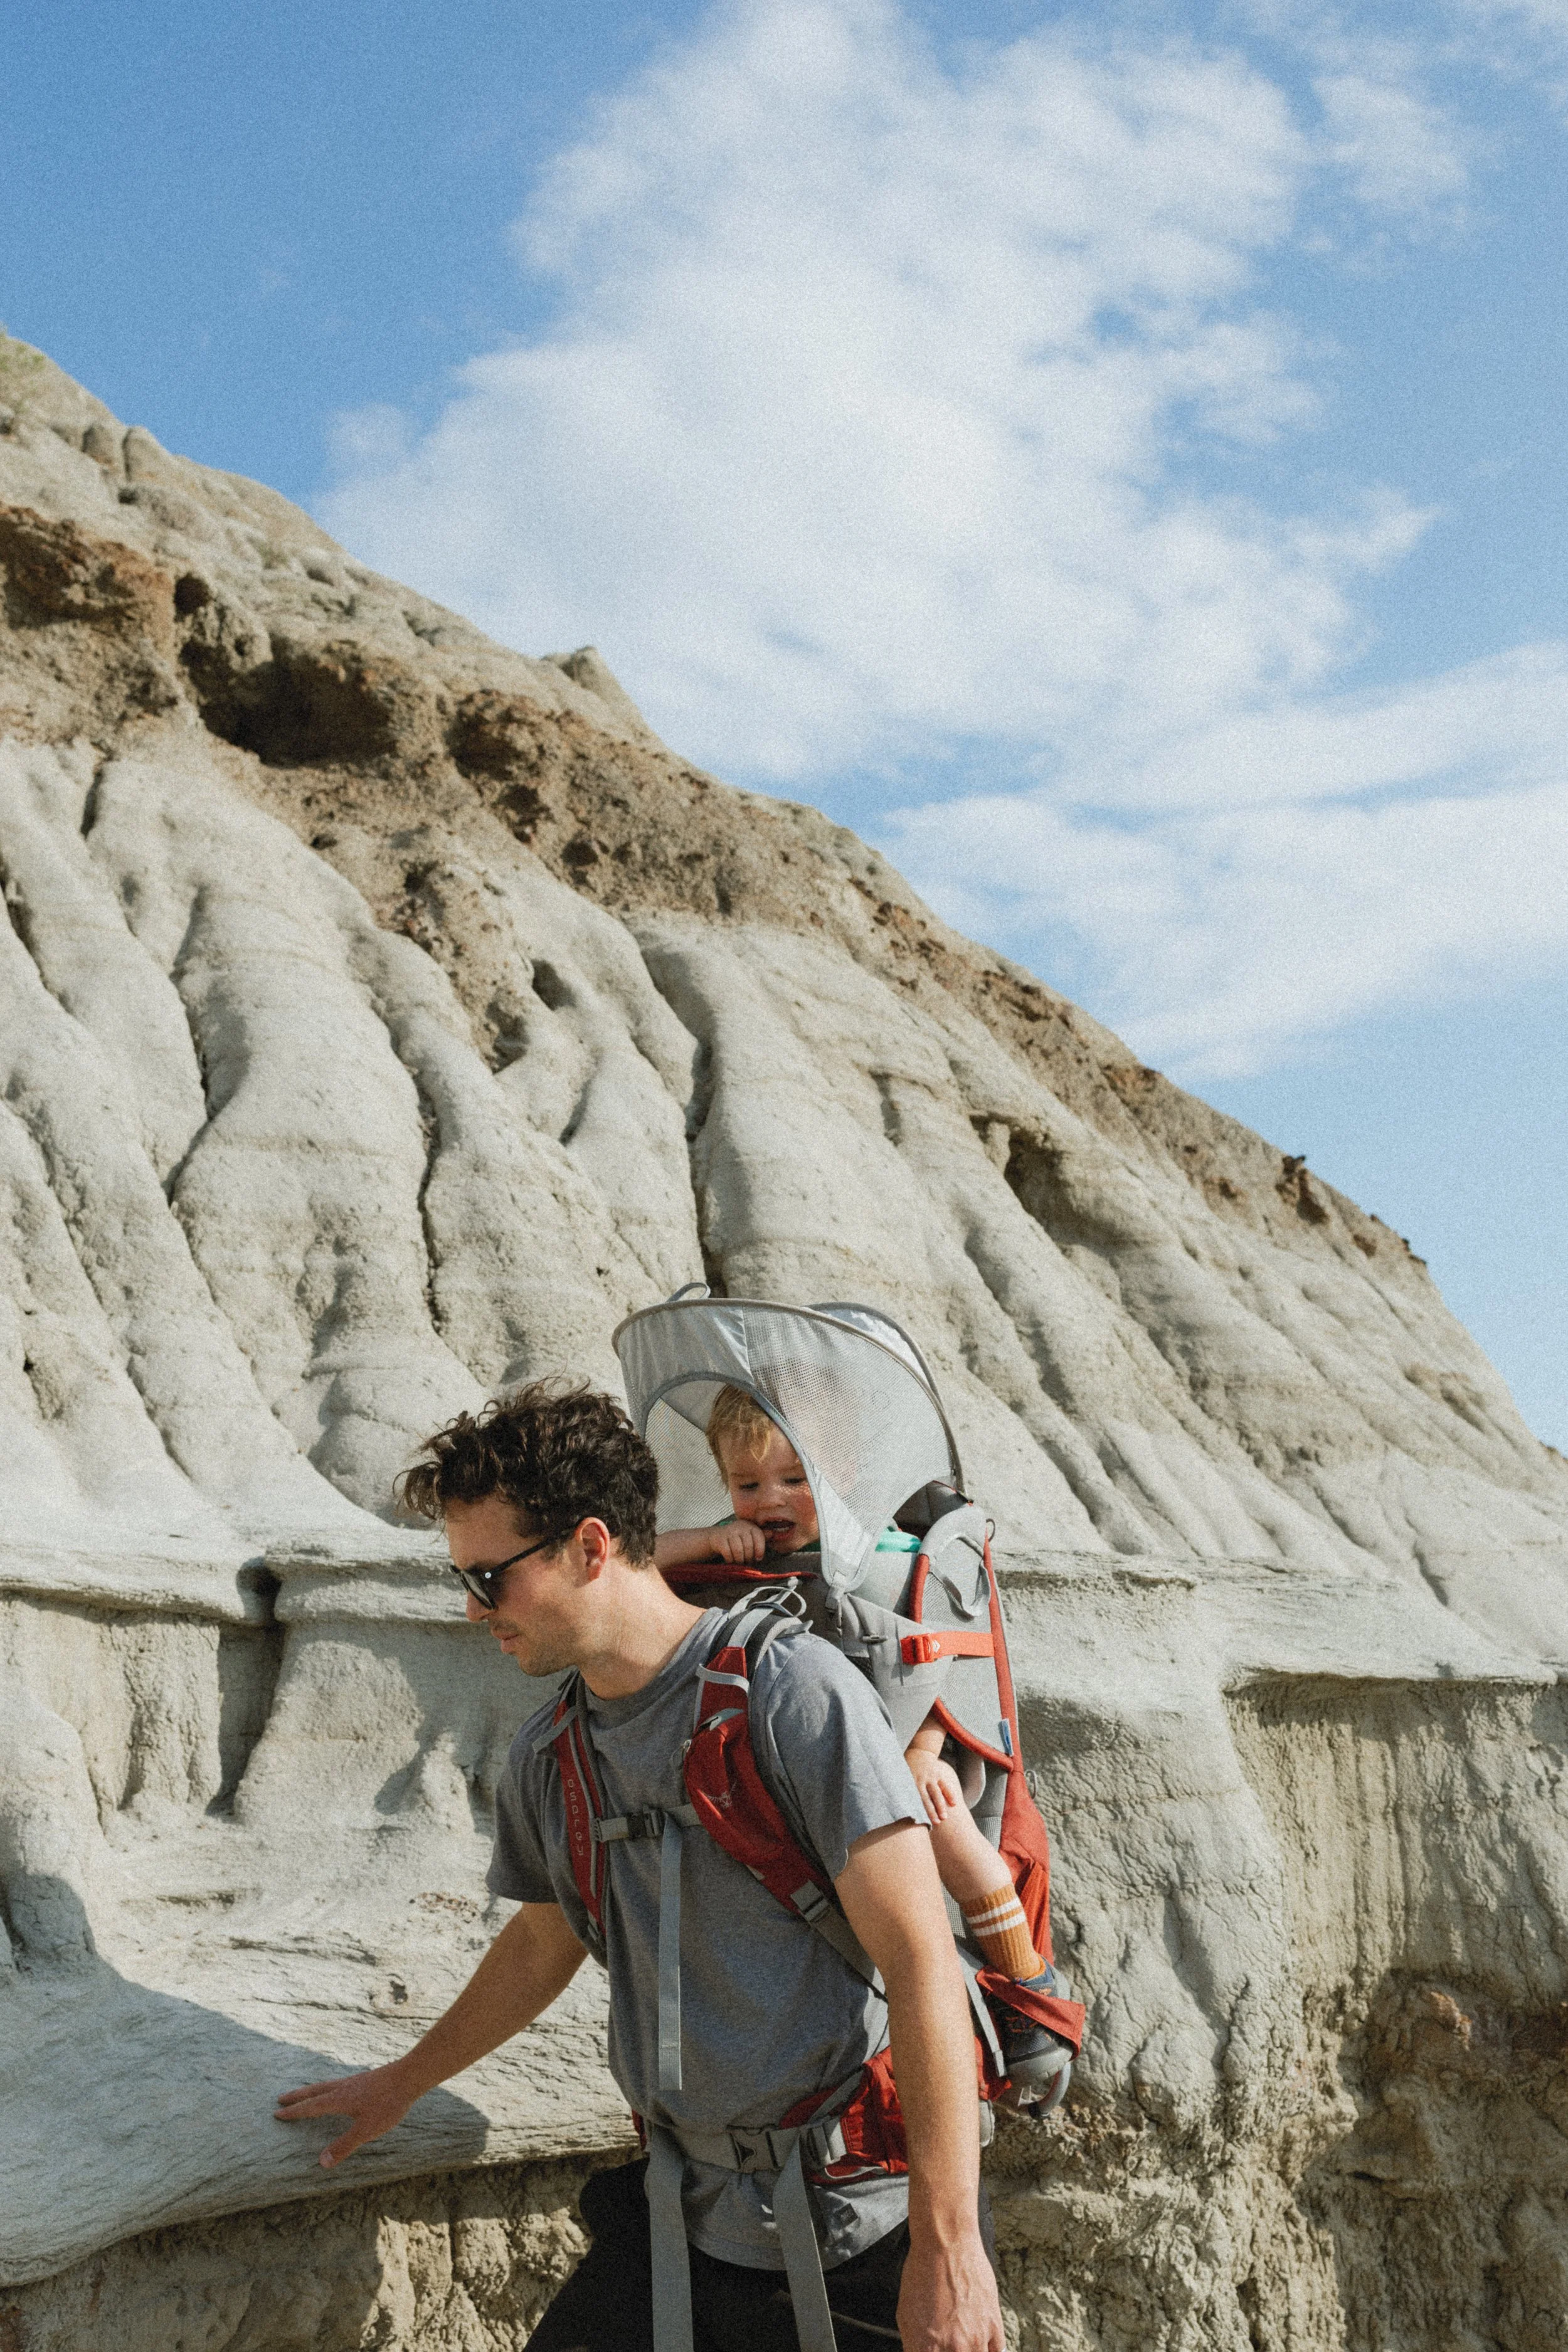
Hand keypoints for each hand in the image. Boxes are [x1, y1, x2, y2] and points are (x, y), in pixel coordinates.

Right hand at [274, 2061, 416, 2168]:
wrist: (409, 2076)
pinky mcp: (365, 2080)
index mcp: (339, 2099)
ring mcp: (354, 2082)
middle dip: (297, 2096)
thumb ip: (344, 2145)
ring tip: (305, 2093)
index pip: (311, 2107)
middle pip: (314, 2091)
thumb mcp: (366, 2129)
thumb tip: (321, 2162)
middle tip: (281, 2097)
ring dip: (312, 2090)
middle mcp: (343, 2087)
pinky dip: (328, 2087)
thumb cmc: (388, 2103)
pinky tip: (338, 2090)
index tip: (277, 2112)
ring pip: (326, 2085)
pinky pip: (339, 2083)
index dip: (294, 2111)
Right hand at [713, 1521, 767, 1564]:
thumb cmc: (737, 1539)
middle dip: (749, 1558)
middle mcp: (740, 1526)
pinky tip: (730, 1560)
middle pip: (749, 1546)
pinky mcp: (720, 1539)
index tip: (758, 1558)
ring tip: (739, 1562)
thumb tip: (772, 1533)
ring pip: (738, 1550)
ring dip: (739, 1560)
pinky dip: (730, 1560)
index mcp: (750, 1526)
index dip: (760, 1550)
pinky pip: (728, 1553)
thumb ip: (760, 1537)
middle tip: (747, 1562)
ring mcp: (729, 1531)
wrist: (716, 1537)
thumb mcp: (749, 1536)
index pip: (759, 1536)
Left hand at [897, 2226, 1004, 2351]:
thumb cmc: (922, 2273)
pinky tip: (980, 2341)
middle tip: (950, 2343)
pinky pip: (996, 2351)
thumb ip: (914, 2345)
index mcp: (927, 2349)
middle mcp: (954, 2349)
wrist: (946, 2244)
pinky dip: (989, 2348)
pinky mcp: (994, 2325)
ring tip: (963, 2340)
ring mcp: (976, 2338)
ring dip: (971, 2351)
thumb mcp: (905, 2314)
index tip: (934, 2349)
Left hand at [906, 1747, 962, 1826]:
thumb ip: (898, 1788)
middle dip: (931, 1811)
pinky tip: (954, 1804)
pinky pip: (945, 1785)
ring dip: (941, 1806)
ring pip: (937, 1793)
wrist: (919, 1751)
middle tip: (936, 1823)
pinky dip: (950, 1794)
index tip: (918, 1822)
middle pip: (926, 1799)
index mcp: (910, 1782)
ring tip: (944, 1818)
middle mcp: (921, 1780)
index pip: (913, 1799)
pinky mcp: (939, 1774)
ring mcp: (931, 1777)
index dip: (916, 1810)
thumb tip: (889, 1803)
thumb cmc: (906, 1767)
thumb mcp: (900, 1775)